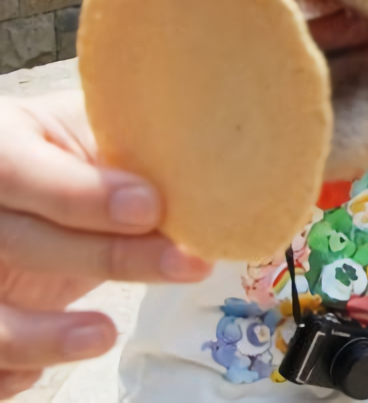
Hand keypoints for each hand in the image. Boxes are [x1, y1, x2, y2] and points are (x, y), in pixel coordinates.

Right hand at [0, 92, 211, 398]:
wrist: (47, 187)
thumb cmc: (81, 156)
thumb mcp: (99, 136)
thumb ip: (130, 152)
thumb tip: (209, 170)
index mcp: (3, 146)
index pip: (17, 171)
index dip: (79, 195)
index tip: (150, 208)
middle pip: (23, 240)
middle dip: (110, 256)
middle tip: (186, 262)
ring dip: (45, 335)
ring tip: (106, 333)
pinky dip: (19, 368)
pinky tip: (62, 357)